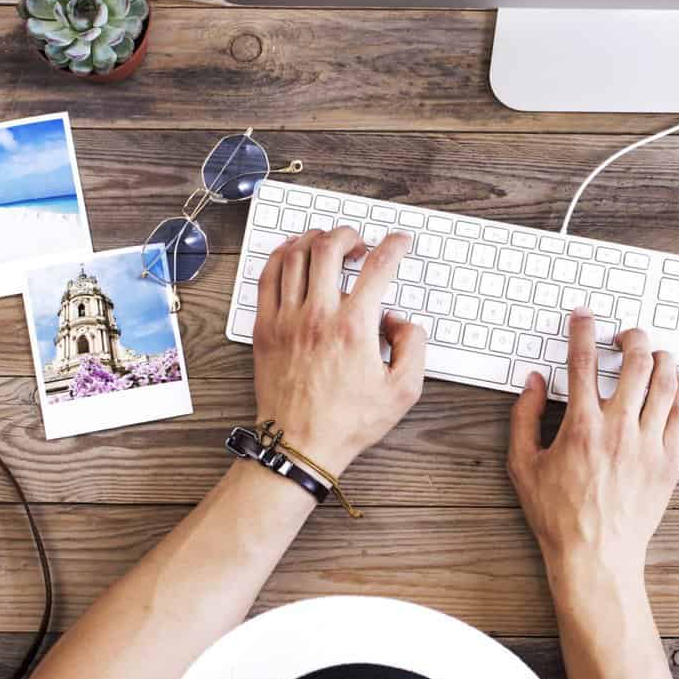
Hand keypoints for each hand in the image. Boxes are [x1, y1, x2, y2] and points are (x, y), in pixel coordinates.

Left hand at [252, 228, 425, 473]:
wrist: (300, 444)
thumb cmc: (347, 421)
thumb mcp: (403, 391)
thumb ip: (413, 347)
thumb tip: (400, 320)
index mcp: (355, 327)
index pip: (379, 267)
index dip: (394, 246)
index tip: (399, 242)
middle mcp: (318, 315)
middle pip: (330, 248)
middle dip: (349, 234)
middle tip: (360, 242)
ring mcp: (287, 319)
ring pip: (295, 256)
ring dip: (315, 239)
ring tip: (328, 243)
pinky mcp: (265, 328)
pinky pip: (267, 277)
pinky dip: (280, 256)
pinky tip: (292, 253)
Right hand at [507, 311, 678, 589]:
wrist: (596, 556)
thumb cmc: (559, 516)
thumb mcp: (524, 465)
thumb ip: (525, 418)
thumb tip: (533, 383)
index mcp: (581, 427)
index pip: (583, 362)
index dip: (582, 330)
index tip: (584, 317)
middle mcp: (619, 429)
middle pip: (636, 362)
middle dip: (632, 337)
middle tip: (625, 335)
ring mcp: (648, 445)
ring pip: (666, 382)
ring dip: (661, 357)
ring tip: (652, 353)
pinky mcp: (669, 461)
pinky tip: (674, 383)